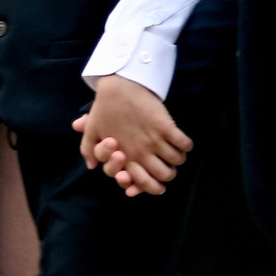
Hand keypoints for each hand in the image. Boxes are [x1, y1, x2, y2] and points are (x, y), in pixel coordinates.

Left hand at [74, 76, 190, 194]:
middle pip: (164, 175)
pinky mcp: (165, 126)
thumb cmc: (104, 109)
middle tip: (169, 168)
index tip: (156, 184)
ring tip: (176, 154)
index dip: (150, 188)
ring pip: (175, 161)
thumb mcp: (91, 132)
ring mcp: (154, 140)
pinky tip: (184, 143)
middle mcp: (140, 152)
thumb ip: (89, 151)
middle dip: (169, 176)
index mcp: (123, 157)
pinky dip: (186, 146)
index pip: (140, 182)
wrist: (119, 87)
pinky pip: (183, 143)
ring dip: (178, 160)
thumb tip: (92, 166)